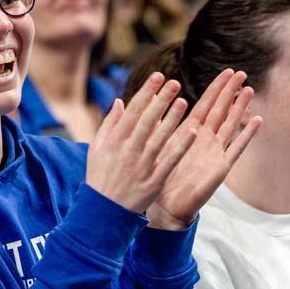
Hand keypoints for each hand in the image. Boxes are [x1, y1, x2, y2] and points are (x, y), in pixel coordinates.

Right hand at [85, 72, 197, 213]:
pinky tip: (193, 132)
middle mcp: (128, 151)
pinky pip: (169, 161)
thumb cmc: (100, 177)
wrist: (104, 211)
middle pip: (147, 121)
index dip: (146, 92)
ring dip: (173, 119)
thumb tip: (119, 101)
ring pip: (159, 138)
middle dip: (161, 100)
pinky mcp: (153, 180)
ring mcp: (141, 166)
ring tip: (184, 101)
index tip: (158, 77)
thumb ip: (109, 124)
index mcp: (114, 141)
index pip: (133, 111)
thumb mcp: (97, 149)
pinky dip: (181, 147)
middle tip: (175, 82)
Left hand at [146, 69, 262, 229]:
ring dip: (239, 108)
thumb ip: (156, 125)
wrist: (166, 205)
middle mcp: (205, 140)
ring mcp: (215, 152)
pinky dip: (246, 134)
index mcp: (189, 133)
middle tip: (241, 72)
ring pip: (230, 125)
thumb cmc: (160, 177)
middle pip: (220, 111)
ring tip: (249, 89)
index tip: (226, 72)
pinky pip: (236, 148)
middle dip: (230, 92)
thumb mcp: (156, 146)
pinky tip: (258, 120)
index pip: (205, 106)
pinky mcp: (221, 167)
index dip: (216, 89)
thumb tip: (146, 102)